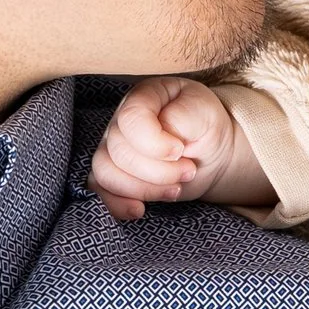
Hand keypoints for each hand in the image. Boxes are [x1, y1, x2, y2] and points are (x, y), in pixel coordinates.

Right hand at [88, 78, 265, 219]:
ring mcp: (112, 148)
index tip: (181, 151)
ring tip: (175, 189)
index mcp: (143, 98)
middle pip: (120, 152)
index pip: (130, 119)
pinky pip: (99, 192)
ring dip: (144, 189)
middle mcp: (120, 122)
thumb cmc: (206, 127)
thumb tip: (162, 132)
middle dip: (159, 171)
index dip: (154, 143)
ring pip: (106, 173)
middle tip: (189, 170)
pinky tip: (140, 210)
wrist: (209, 152)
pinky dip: (117, 205)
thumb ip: (182, 116)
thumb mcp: (205, 112)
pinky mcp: (113, 175)